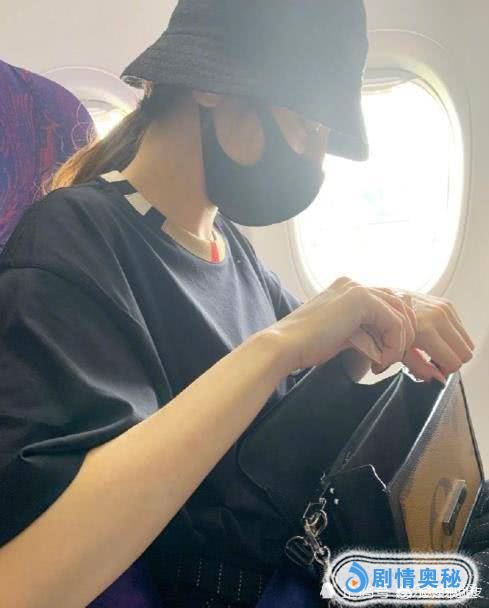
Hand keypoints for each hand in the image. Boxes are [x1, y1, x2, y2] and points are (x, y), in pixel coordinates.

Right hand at [270, 277, 415, 375]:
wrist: (285, 346)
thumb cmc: (307, 346)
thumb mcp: (342, 334)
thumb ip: (365, 330)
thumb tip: (392, 341)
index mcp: (348, 290)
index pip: (388, 306)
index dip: (395, 334)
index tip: (385, 359)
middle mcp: (354, 284)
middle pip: (400, 307)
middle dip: (403, 338)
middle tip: (388, 362)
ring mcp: (357, 289)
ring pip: (402, 315)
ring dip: (399, 344)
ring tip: (381, 364)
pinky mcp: (361, 299)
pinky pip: (395, 323)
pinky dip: (393, 346)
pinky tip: (377, 361)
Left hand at [371, 289, 474, 382]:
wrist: (378, 301)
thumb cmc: (384, 327)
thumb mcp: (397, 352)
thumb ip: (419, 367)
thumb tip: (439, 379)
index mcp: (425, 329)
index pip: (453, 361)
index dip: (443, 371)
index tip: (431, 369)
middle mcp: (438, 316)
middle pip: (465, 353)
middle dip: (450, 361)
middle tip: (432, 360)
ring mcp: (444, 308)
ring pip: (467, 342)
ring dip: (452, 349)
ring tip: (432, 349)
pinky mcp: (446, 303)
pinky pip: (461, 330)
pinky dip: (451, 338)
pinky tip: (434, 338)